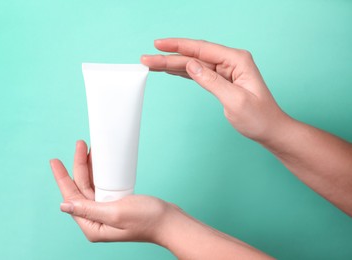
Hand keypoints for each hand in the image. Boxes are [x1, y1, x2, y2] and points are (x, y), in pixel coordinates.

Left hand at [50, 140, 173, 242]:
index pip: (71, 197)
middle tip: (78, 145)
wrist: (169, 221)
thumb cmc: (147, 220)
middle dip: (78, 166)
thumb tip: (64, 205)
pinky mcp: (116, 205)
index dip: (62, 177)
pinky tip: (99, 162)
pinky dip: (99, 173)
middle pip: (80, 188)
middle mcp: (97, 219)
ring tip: (87, 149)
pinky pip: (102, 186)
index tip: (55, 161)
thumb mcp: (115, 212)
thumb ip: (88, 209)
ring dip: (88, 167)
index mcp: (93, 225)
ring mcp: (106, 212)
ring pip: (91, 185)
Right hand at [141, 38, 290, 142]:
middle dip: (169, 57)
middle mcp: (231, 62)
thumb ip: (211, 81)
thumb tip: (190, 64)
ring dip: (172, 64)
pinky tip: (170, 70)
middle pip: (194, 56)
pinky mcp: (222, 80)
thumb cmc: (259, 117)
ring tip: (152, 64)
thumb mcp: (235, 101)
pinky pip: (198, 73)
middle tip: (146, 59)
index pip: (201, 49)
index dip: (178, 46)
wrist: (270, 130)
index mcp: (237, 60)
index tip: (158, 45)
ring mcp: (226, 70)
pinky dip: (182, 71)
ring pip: (193, 64)